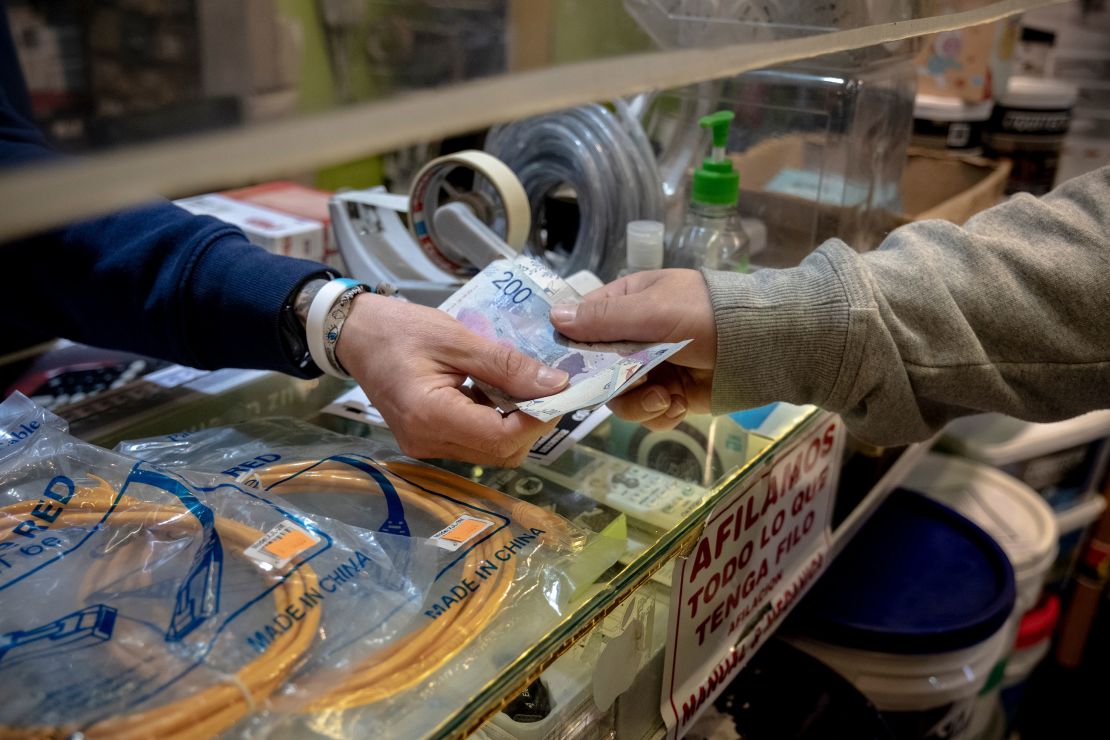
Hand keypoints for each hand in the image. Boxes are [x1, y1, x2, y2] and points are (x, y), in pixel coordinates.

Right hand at [337, 293, 568, 465]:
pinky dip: (494, 420)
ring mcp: (426, 446)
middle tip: (546, 385)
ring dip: (515, 423)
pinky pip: (474, 441)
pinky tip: (495, 391)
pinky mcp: (428, 440)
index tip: (559, 390)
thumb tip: (556, 384)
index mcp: (430, 416)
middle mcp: (427, 442)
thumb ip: (507, 365)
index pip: (501, 438)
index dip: (538, 419)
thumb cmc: (401, 329)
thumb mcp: (458, 338)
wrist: (355, 334)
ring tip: (520, 384)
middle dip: (532, 424)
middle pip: (500, 452)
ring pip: (490, 451)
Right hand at [550, 269, 715, 430]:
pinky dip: (661, 414)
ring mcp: (654, 368)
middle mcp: (635, 337)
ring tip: (664, 399)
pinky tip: (679, 404)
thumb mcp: (650, 310)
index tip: (564, 370)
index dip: (572, 349)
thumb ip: (603, 319)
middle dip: (612, 385)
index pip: (583, 325)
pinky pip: (648, 414)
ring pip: (621, 398)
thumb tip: (554, 317)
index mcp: (627, 304)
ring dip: (639, 404)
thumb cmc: (701, 315)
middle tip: (629, 387)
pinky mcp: (672, 394)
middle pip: (597, 371)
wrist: (759, 344)